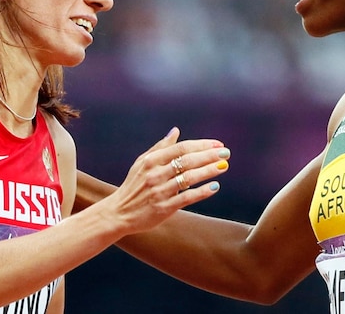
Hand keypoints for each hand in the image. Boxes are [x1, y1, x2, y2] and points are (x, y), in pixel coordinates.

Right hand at [99, 127, 229, 235]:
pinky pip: (186, 198)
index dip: (201, 145)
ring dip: (208, 171)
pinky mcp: (163, 208)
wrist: (118, 213)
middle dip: (209, 156)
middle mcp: (155, 174)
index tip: (218, 144)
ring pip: (189, 178)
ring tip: (224, 166)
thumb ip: (160, 147)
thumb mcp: (141, 163)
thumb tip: (176, 131)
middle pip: (187, 161)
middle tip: (226, 153)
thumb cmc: (133, 186)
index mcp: (151, 161)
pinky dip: (201, 192)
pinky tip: (215, 187)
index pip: (181, 148)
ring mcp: (159, 191)